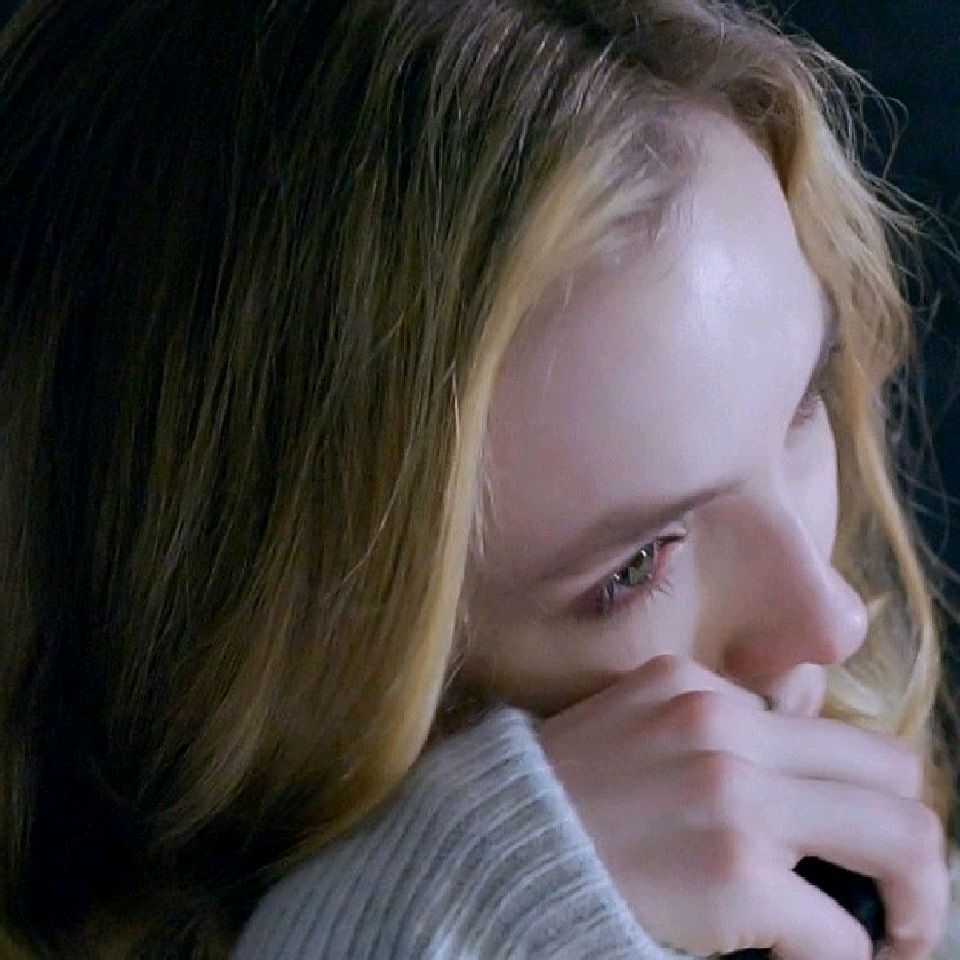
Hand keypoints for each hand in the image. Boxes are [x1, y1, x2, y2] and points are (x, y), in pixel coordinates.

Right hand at [537, 654, 949, 958]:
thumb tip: (797, 740)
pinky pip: (839, 931)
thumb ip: (710, 722)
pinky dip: (839, 958)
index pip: (826, 729)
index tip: (844, 840)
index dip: (851, 792)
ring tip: (899, 935)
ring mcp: (732, 796)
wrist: (484, 853)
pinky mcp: (732, 875)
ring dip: (916, 900)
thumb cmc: (559, 801)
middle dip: (912, 840)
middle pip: (891, 769)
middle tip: (900, 894)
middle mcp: (723, 726)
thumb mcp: (629, 726)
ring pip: (903, 839)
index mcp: (696, 687)